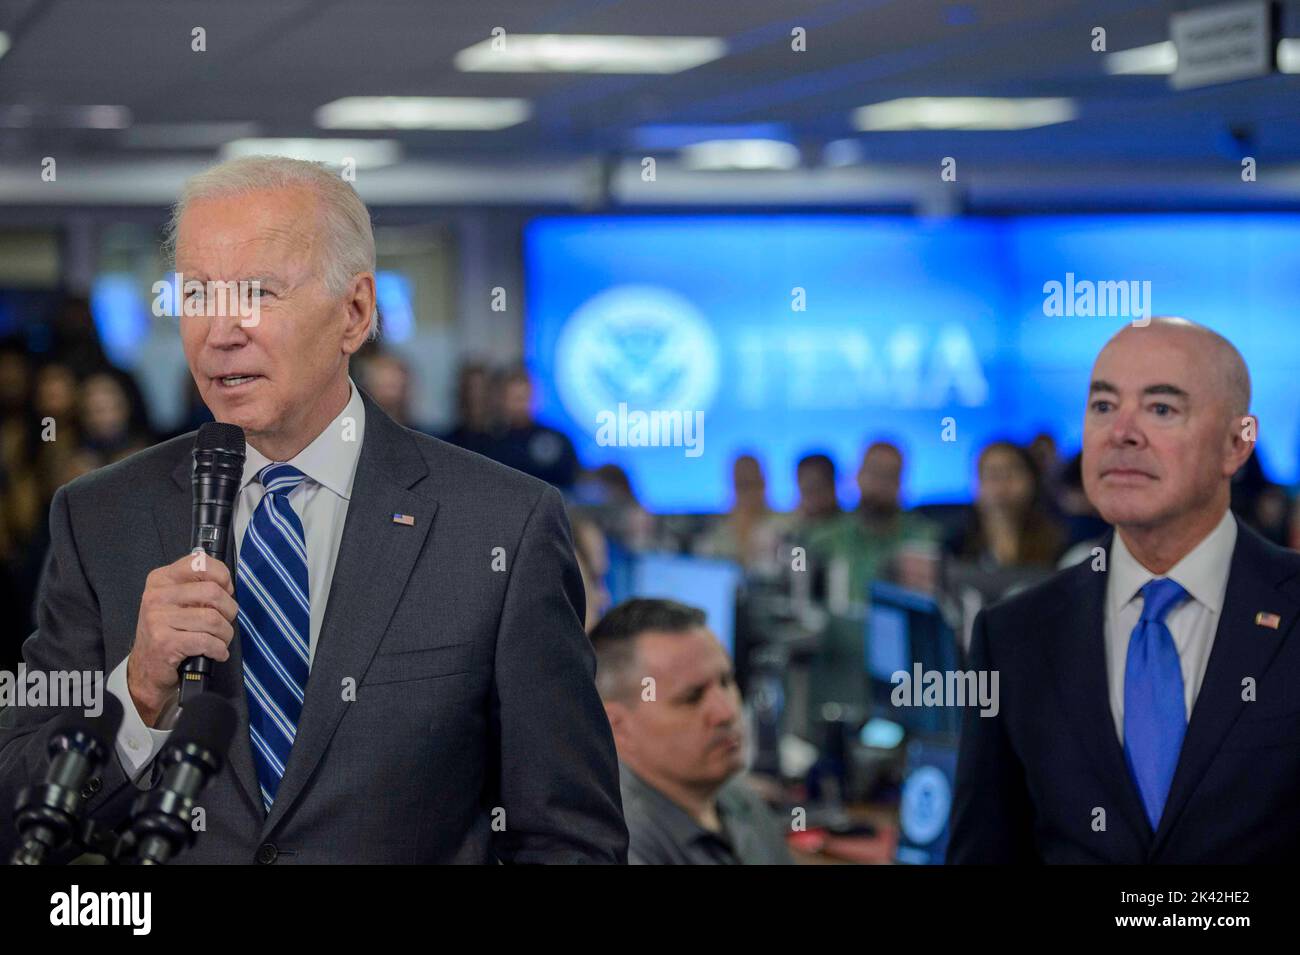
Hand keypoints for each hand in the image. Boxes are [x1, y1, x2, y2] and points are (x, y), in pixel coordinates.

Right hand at [127, 552, 236, 726]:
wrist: (146, 668)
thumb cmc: (168, 632)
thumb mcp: (177, 601)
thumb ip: (198, 586)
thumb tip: (227, 584)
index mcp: (162, 579)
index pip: (199, 562)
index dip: (222, 576)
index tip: (225, 590)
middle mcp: (157, 596)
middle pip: (213, 592)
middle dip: (229, 610)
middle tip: (224, 621)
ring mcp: (158, 619)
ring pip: (213, 619)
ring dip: (225, 634)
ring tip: (219, 640)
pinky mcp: (165, 642)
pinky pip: (207, 641)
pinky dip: (219, 649)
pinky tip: (215, 652)